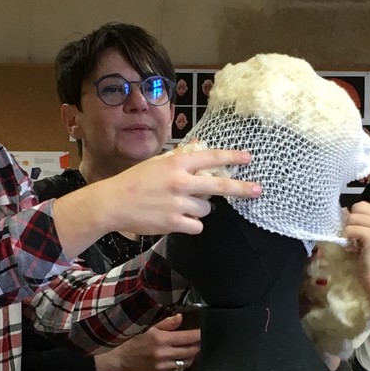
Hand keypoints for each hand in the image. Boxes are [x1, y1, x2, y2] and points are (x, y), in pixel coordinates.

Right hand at [96, 313, 201, 370]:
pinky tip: (180, 357)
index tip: (205, 331)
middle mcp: (164, 354)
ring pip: (187, 362)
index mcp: (162, 340)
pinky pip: (178, 369)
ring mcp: (163, 366)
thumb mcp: (150, 328)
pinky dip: (182, 363)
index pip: (188, 337)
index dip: (199, 335)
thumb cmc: (136, 340)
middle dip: (199, 345)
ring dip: (192, 355)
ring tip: (193, 348)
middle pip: (191, 351)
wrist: (122, 358)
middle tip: (202, 340)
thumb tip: (181, 317)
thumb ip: (167, 323)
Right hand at [101, 149, 261, 238]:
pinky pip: (197, 226)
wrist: (112, 204)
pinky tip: (178, 218)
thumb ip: (179, 155)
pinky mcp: (173, 223)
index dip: (232, 157)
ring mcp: (178, 204)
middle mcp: (180, 182)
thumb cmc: (134, 181)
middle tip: (257, 190)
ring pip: (206, 209)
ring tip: (181, 205)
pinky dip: (191, 224)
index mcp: (176, 164)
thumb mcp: (156, 162)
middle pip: (220, 186)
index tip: (248, 158)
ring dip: (200, 209)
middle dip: (241, 188)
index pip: (211, 157)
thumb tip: (199, 145)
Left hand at [342, 201, 369, 291]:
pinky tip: (355, 250)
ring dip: (349, 232)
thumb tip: (343, 210)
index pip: (364, 205)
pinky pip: (350, 230)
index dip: (356, 218)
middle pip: (357, 208)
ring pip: (352, 218)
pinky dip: (347, 240)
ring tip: (357, 246)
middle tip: (356, 240)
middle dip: (352, 223)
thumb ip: (362, 222)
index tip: (359, 234)